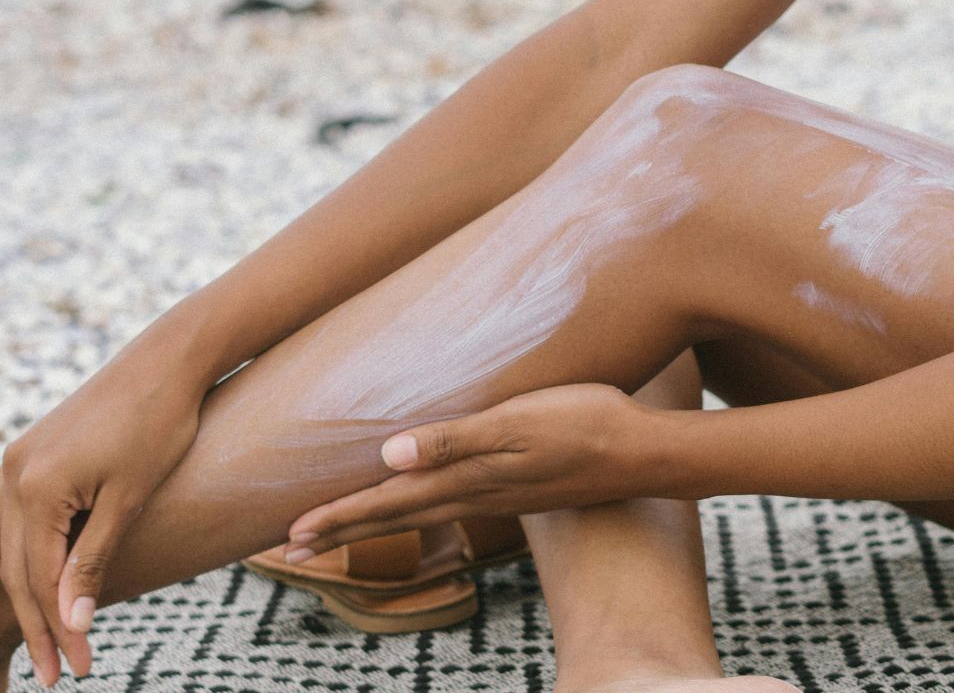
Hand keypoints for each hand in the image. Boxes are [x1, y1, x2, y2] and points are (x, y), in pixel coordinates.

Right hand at [0, 355, 202, 685]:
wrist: (167, 361)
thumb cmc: (159, 424)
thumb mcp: (129, 498)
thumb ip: (94, 559)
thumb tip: (70, 622)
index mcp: (32, 489)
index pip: (40, 580)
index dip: (58, 629)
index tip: (79, 668)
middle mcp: (11, 475)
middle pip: (17, 571)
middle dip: (39, 625)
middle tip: (59, 675)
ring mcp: (18, 462)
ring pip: (14, 548)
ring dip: (34, 596)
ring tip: (53, 642)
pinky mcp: (35, 455)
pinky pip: (24, 521)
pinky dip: (37, 558)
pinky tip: (52, 585)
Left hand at [285, 383, 654, 558]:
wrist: (643, 452)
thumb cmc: (583, 423)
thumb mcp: (518, 422)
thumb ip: (455, 439)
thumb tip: (389, 455)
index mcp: (467, 478)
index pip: (388, 503)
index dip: (338, 517)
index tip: (291, 537)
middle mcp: (475, 493)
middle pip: (395, 517)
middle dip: (342, 530)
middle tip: (291, 550)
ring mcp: (497, 495)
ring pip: (418, 514)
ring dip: (372, 524)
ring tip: (338, 532)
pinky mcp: (516, 489)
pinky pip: (448, 505)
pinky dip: (413, 510)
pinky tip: (416, 502)